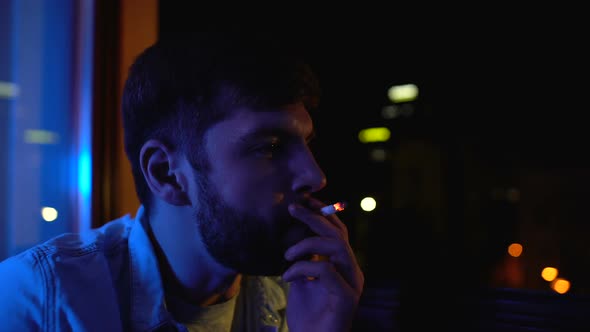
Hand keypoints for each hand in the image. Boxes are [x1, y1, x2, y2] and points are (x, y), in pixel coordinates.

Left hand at [282, 197, 364, 331]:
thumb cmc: (307, 317)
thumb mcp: (302, 281)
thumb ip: (304, 259)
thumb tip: (294, 233)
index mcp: (344, 267)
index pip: (338, 232)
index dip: (322, 213)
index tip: (303, 200)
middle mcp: (353, 272)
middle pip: (339, 234)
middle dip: (315, 217)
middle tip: (292, 208)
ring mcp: (353, 285)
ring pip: (337, 246)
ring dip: (308, 243)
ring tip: (286, 253)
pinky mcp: (346, 298)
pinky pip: (326, 270)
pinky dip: (303, 268)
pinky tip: (288, 277)